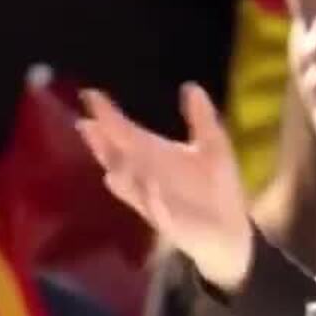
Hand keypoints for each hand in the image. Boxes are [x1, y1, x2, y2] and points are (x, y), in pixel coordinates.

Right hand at [77, 83, 254, 291]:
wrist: (229, 229)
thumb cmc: (215, 186)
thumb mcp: (212, 145)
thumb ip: (201, 118)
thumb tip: (190, 86)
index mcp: (155, 154)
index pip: (126, 132)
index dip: (108, 116)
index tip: (90, 95)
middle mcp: (146, 175)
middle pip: (118, 156)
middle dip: (103, 143)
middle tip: (86, 124)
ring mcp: (153, 200)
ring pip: (130, 185)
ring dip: (121, 173)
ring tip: (110, 159)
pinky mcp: (169, 221)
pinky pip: (157, 210)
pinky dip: (153, 200)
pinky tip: (150, 187)